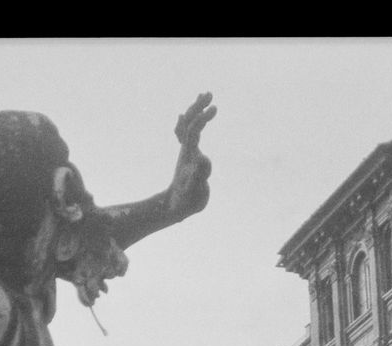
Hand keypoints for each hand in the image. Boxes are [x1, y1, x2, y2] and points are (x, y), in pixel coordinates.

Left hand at [168, 92, 215, 220]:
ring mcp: (187, 151)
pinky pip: (188, 134)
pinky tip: (194, 116)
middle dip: (197, 107)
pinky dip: (192, 122)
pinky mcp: (189, 155)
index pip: (193, 131)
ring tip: (206, 96)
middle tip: (209, 93)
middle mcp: (186, 149)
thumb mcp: (195, 190)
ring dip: (196, 110)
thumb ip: (199, 176)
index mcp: (189, 155)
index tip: (215, 108)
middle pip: (188, 123)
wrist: (177, 206)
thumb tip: (203, 159)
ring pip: (188, 125)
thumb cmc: (187, 201)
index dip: (202, 118)